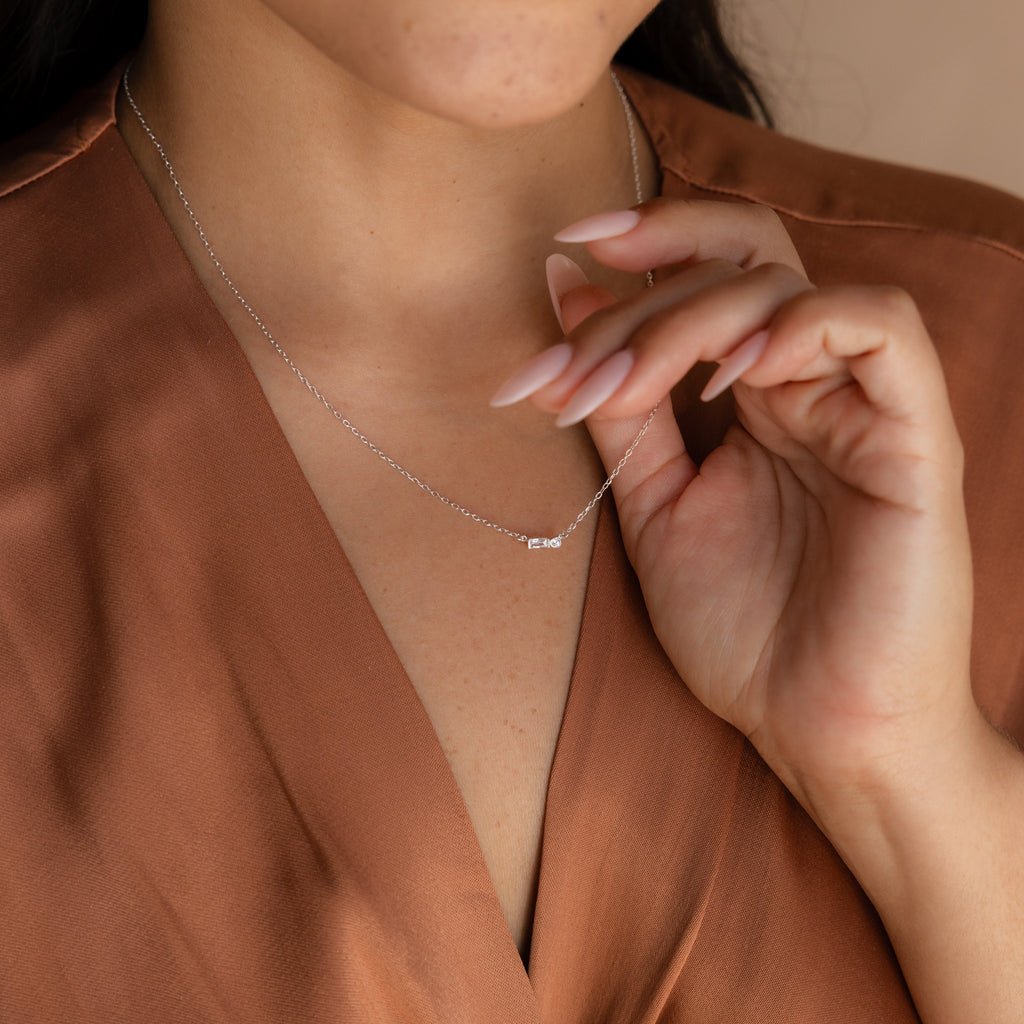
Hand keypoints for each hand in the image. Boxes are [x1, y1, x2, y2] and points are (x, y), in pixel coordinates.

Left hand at [494, 198, 977, 806]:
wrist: (820, 730)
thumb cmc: (744, 632)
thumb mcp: (655, 505)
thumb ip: (622, 408)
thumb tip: (569, 297)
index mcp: (754, 398)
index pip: (708, 274)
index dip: (640, 247)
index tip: (558, 259)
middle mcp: (809, 386)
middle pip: (741, 259)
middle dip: (645, 284)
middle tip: (574, 355)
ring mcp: (864, 405)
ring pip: (789, 286)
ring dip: (691, 317)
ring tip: (627, 385)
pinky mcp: (915, 436)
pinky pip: (880, 330)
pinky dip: (801, 325)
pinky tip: (732, 372)